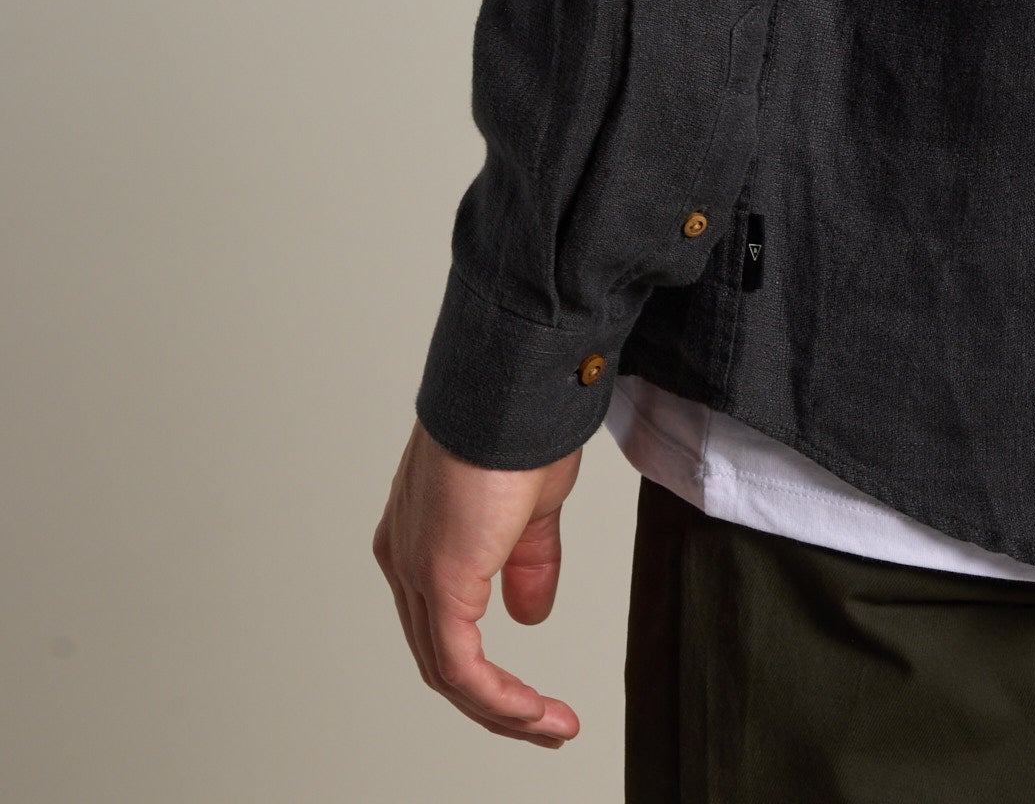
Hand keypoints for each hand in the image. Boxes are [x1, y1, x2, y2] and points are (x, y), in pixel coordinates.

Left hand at [374, 418, 583, 745]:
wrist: (515, 385)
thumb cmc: (523, 422)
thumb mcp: (533, 506)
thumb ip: (526, 564)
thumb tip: (529, 617)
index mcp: (419, 534)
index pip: (442, 622)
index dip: (486, 666)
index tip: (530, 694)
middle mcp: (405, 555)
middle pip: (440, 656)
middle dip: (495, 702)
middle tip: (543, 725)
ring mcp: (416, 569)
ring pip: (447, 671)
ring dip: (503, 711)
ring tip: (550, 728)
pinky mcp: (439, 579)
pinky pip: (461, 667)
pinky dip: (499, 699)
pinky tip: (534, 712)